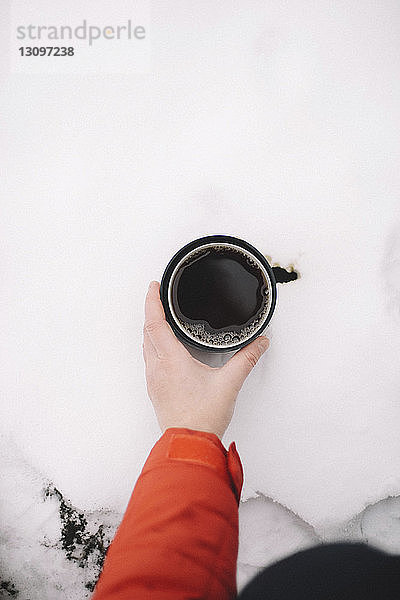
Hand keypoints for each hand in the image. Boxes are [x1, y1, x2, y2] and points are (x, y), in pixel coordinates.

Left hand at [143, 281, 269, 439]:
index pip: (155, 322)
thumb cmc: (203, 417)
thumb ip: (247, 359)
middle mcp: (158, 368)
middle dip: (151, 311)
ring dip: (151, 329)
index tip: (153, 286)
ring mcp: (154, 380)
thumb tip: (260, 343)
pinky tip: (164, 349)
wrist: (189, 443)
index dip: (152, 301)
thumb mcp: (230, 383)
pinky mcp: (156, 389)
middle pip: (146, 331)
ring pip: (146, 346)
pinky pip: (149, 360)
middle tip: (157, 297)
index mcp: (171, 360)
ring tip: (160, 318)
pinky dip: (153, 345)